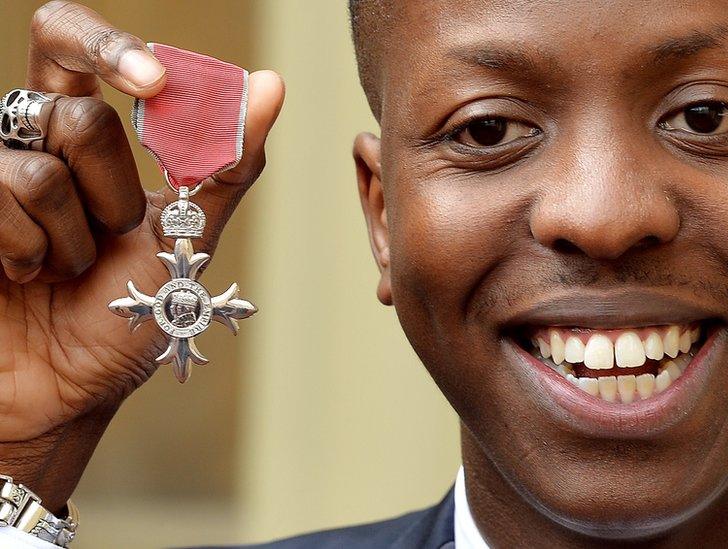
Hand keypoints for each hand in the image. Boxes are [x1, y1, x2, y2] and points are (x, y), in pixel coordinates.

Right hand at [0, 1, 283, 504]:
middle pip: (77, 116)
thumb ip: (225, 162)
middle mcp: (27, 142)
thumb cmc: (129, 313)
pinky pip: (0, 198)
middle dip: (113, 194)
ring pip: (39, 171)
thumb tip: (271, 85)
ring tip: (65, 270)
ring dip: (73, 241)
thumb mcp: (187, 235)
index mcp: (84, 136)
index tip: (155, 81)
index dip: (109, 48)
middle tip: (112, 236)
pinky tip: (21, 276)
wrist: (68, 387)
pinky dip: (28, 253)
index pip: (73, 43)